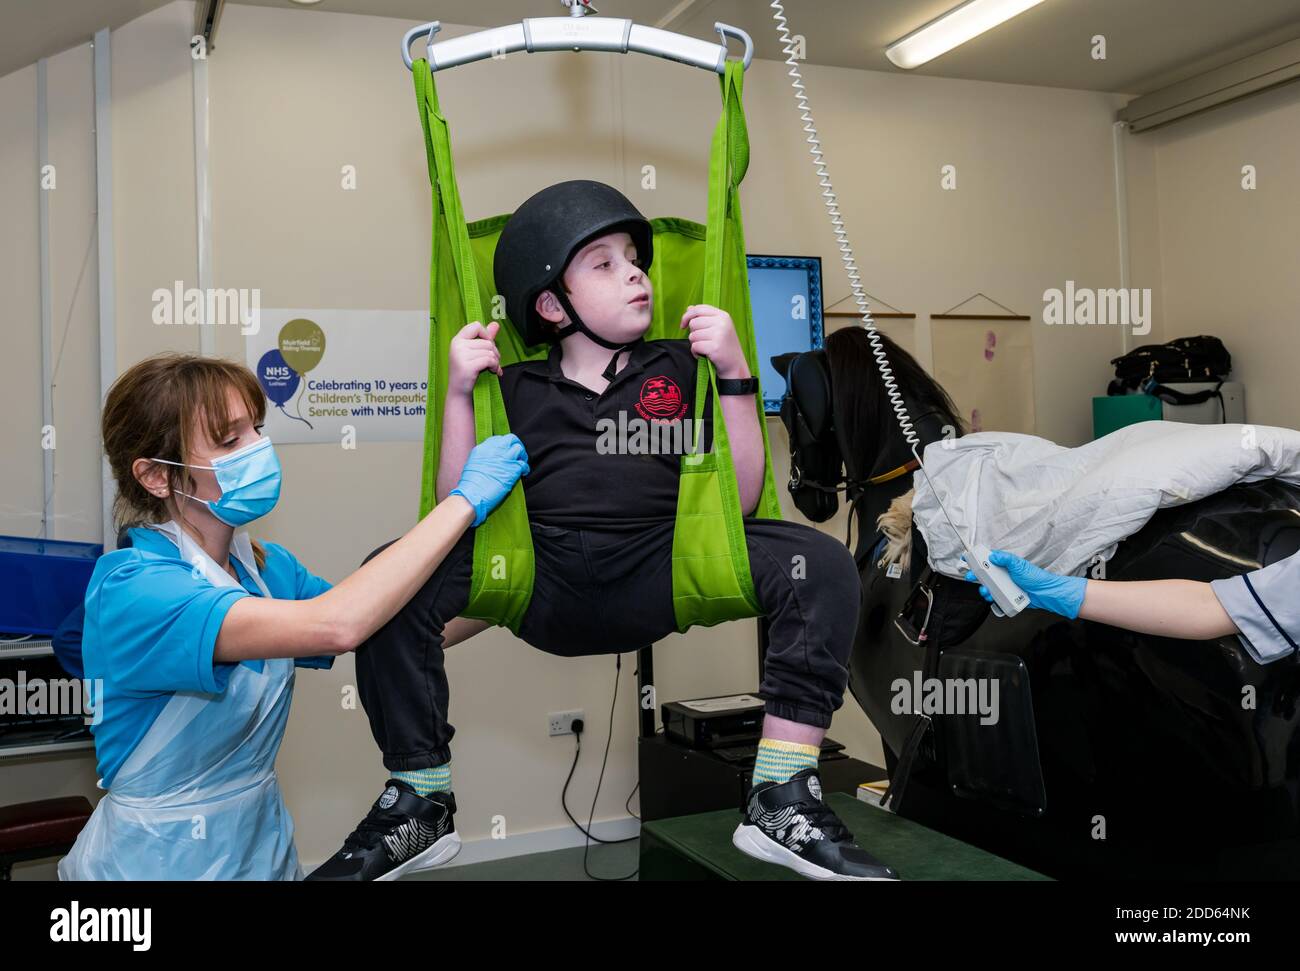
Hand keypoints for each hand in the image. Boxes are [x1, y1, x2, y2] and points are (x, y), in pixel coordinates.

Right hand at [447, 321, 502, 396]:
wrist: (459, 391)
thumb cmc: (467, 371)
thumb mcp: (474, 352)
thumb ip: (484, 337)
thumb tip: (496, 324)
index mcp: (458, 340)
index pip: (476, 326)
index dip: (486, 334)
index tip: (488, 345)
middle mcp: (457, 345)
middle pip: (487, 341)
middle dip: (494, 352)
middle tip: (494, 361)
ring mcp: (461, 356)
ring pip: (490, 351)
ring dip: (496, 361)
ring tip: (493, 367)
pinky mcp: (467, 366)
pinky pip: (489, 360)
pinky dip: (495, 366)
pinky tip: (493, 371)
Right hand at [449, 434, 529, 526]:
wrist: (472, 494)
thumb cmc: (470, 485)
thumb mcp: (472, 464)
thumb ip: (483, 458)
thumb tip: (491, 460)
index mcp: (483, 449)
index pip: (497, 439)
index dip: (503, 444)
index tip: (505, 450)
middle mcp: (495, 450)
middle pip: (510, 439)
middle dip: (515, 444)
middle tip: (517, 453)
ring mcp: (505, 458)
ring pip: (519, 448)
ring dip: (522, 455)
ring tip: (521, 462)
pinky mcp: (513, 469)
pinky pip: (524, 464)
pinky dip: (525, 468)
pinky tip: (523, 472)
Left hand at [680, 304, 746, 376]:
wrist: (735, 365)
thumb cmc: (724, 346)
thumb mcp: (718, 327)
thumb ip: (704, 317)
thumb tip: (689, 308)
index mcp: (723, 315)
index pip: (699, 309)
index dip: (687, 316)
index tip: (683, 325)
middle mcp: (722, 323)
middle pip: (693, 323)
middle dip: (694, 334)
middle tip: (704, 341)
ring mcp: (719, 335)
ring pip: (692, 336)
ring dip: (695, 344)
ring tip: (706, 348)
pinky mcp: (714, 347)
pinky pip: (694, 347)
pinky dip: (696, 353)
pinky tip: (705, 355)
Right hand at [962, 549, 1086, 618]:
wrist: (1044, 594)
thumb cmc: (1035, 577)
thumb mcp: (1019, 565)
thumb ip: (1005, 559)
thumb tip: (992, 556)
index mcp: (1004, 563)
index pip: (987, 558)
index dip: (976, 558)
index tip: (966, 558)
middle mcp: (1002, 574)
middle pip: (983, 573)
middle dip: (976, 575)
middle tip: (972, 577)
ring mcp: (1003, 585)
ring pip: (987, 586)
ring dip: (983, 589)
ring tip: (986, 591)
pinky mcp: (1005, 595)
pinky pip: (994, 597)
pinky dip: (991, 598)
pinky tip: (993, 598)